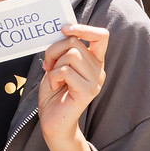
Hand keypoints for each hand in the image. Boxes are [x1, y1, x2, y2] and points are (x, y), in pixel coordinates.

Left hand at [38, 25, 108, 143]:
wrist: (53, 122)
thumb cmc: (54, 92)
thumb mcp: (57, 65)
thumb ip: (63, 50)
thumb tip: (62, 30)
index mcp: (94, 61)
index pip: (101, 36)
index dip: (83, 28)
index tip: (64, 29)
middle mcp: (98, 70)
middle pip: (75, 43)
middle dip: (54, 50)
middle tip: (48, 64)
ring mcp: (95, 81)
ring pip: (70, 55)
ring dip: (54, 65)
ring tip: (54, 79)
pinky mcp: (87, 91)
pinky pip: (65, 71)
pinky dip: (53, 77)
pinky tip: (54, 86)